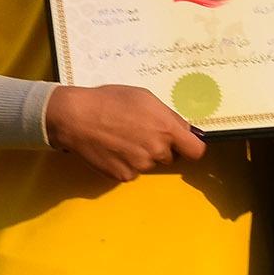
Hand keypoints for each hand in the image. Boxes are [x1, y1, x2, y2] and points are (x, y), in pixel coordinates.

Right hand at [46, 83, 208, 182]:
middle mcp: (157, 151)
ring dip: (142, 155)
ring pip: (150, 164)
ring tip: (121, 138)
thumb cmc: (110, 100)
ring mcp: (140, 166)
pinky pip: (132, 172)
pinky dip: (125, 163)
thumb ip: (168, 116)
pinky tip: (112, 149)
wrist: (76, 117)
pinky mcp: (124, 176)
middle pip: (170, 157)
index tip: (184, 145)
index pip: (196, 151)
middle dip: (161, 148)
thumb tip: (185, 131)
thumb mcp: (145, 98)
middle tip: (140, 133)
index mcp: (167, 129)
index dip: (191, 148)